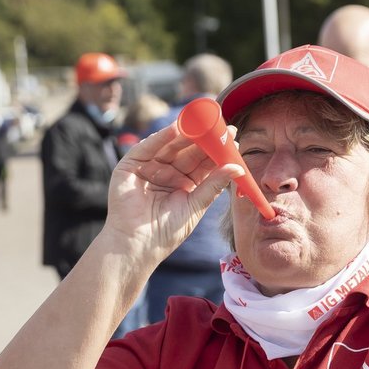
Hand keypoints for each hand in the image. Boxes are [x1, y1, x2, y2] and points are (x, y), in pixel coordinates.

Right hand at [102, 123, 243, 264]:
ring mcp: (149, 167)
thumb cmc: (166, 232)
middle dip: (204, 138)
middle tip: (219, 124)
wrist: (137, 246)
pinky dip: (160, 138)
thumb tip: (238, 168)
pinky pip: (147, 148)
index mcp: (186, 183)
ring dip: (185, 134)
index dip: (217, 150)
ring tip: (200, 122)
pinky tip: (175, 130)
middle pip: (188, 151)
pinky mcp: (130, 166)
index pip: (203, 162)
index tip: (233, 136)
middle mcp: (168, 172)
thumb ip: (214, 185)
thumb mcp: (195, 205)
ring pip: (170, 146)